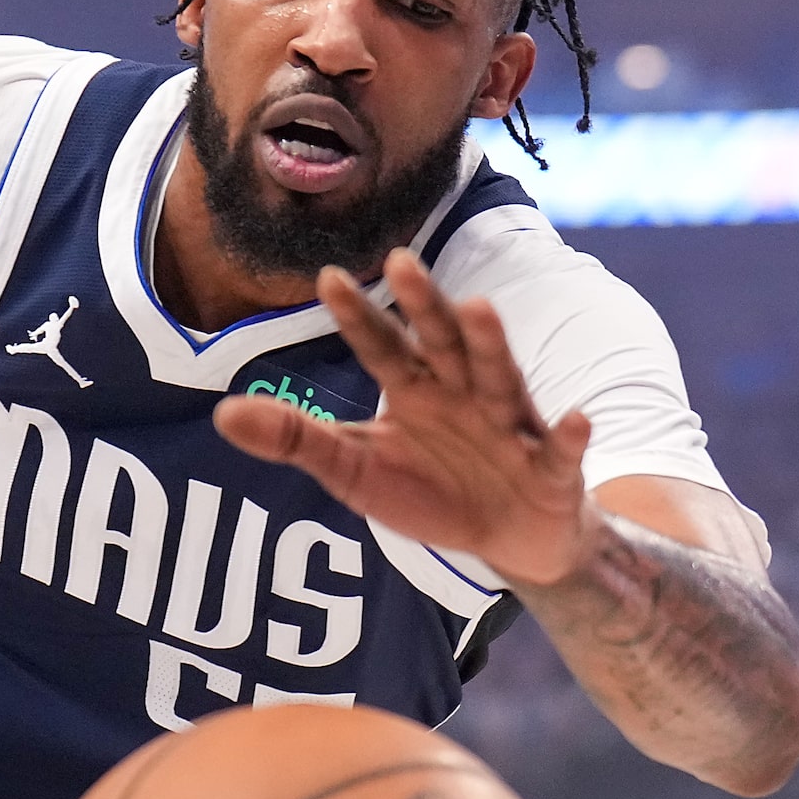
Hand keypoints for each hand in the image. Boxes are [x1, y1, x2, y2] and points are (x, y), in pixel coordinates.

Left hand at [213, 248, 593, 589]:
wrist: (510, 539)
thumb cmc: (429, 492)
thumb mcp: (353, 471)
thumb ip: (295, 440)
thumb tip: (220, 414)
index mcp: (414, 390)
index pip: (380, 346)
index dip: (356, 317)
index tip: (326, 277)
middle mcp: (462, 394)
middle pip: (441, 343)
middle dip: (424, 305)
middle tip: (401, 260)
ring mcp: (510, 426)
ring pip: (499, 379)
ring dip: (491, 345)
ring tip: (480, 308)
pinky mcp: (552, 469)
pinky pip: (561, 451)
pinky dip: (571, 437)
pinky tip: (577, 419)